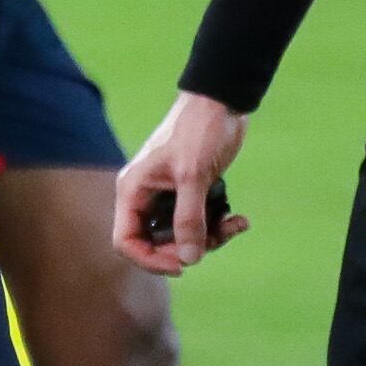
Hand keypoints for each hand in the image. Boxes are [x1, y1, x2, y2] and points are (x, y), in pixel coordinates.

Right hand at [115, 91, 252, 275]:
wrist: (224, 101)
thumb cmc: (199, 130)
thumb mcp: (192, 176)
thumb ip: (189, 219)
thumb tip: (189, 260)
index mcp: (134, 190)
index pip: (126, 241)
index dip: (149, 259)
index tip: (180, 264)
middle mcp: (147, 196)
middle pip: (157, 242)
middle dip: (186, 248)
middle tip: (211, 242)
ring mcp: (170, 195)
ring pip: (183, 235)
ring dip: (209, 238)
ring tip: (233, 225)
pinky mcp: (192, 192)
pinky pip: (200, 221)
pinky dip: (219, 225)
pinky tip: (239, 220)